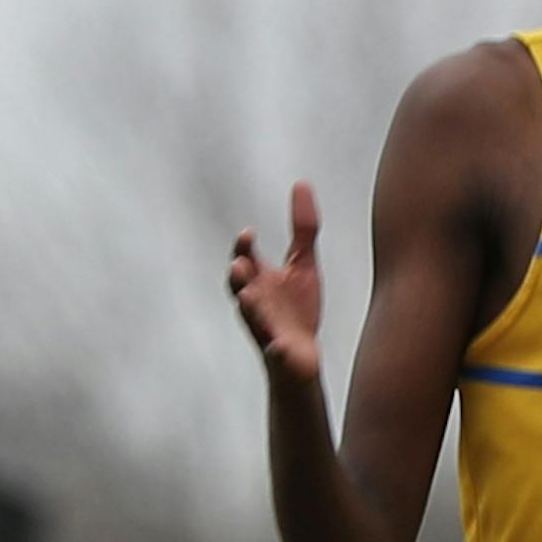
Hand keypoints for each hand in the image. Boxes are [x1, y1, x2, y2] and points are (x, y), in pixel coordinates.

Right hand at [228, 183, 322, 382]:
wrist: (302, 357)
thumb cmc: (297, 309)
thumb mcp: (304, 264)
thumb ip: (303, 229)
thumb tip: (302, 184)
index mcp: (260, 281)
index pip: (245, 260)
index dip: (243, 249)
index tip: (248, 234)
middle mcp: (257, 303)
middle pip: (239, 289)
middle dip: (238, 278)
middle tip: (239, 265)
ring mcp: (266, 329)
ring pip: (253, 320)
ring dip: (249, 309)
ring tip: (248, 298)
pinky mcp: (279, 354)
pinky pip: (275, 354)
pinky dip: (276, 351)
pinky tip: (279, 347)